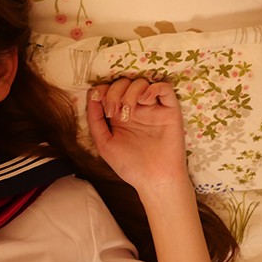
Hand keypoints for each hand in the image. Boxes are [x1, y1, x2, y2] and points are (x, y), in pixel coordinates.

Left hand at [86, 77, 188, 191]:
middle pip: (123, 83)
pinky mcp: (170, 110)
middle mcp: (136, 109)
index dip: (102, 90)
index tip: (99, 102)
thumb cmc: (129, 165)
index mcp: (119, 115)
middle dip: (114, 92)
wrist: (154, 179)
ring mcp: (153, 108)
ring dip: (130, 93)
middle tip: (113, 111)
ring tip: (128, 112)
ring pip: (141, 82)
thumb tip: (92, 95)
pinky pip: (164, 88)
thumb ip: (95, 120)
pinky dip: (152, 88)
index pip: (109, 90)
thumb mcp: (104, 143)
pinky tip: (145, 101)